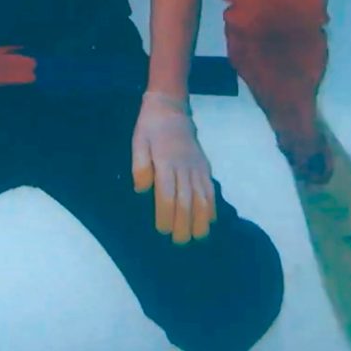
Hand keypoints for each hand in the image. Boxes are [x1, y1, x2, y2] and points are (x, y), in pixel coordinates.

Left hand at [132, 91, 215, 244]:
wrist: (171, 108)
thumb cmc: (149, 128)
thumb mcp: (137, 142)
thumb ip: (140, 165)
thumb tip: (141, 189)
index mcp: (165, 161)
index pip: (167, 193)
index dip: (166, 214)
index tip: (162, 231)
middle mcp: (184, 166)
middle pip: (187, 200)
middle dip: (184, 223)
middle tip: (180, 242)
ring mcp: (197, 167)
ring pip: (203, 197)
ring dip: (201, 219)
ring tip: (198, 237)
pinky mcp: (205, 166)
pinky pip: (211, 189)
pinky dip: (212, 206)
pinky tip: (210, 220)